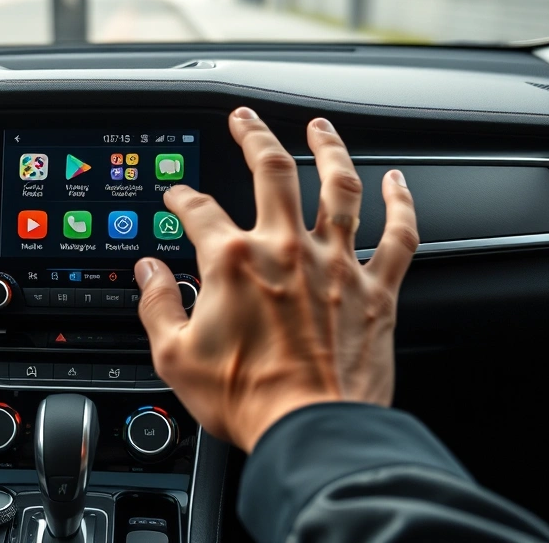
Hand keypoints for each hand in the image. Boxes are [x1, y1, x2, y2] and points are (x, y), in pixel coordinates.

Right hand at [135, 108, 417, 452]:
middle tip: (245, 118)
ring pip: (337, 186)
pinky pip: (397, 235)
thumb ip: (158, 305)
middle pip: (271, 171)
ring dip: (328, 148)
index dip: (181, 198)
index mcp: (233, 262)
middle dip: (254, 135)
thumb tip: (147, 273)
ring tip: (319, 126)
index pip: (199, 211)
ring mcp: (336, 264)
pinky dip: (401, 204)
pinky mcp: (375, 290)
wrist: (312, 430)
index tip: (177, 197)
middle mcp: (286, 249)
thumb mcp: (175, 356)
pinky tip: (399, 183)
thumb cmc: (247, 399)